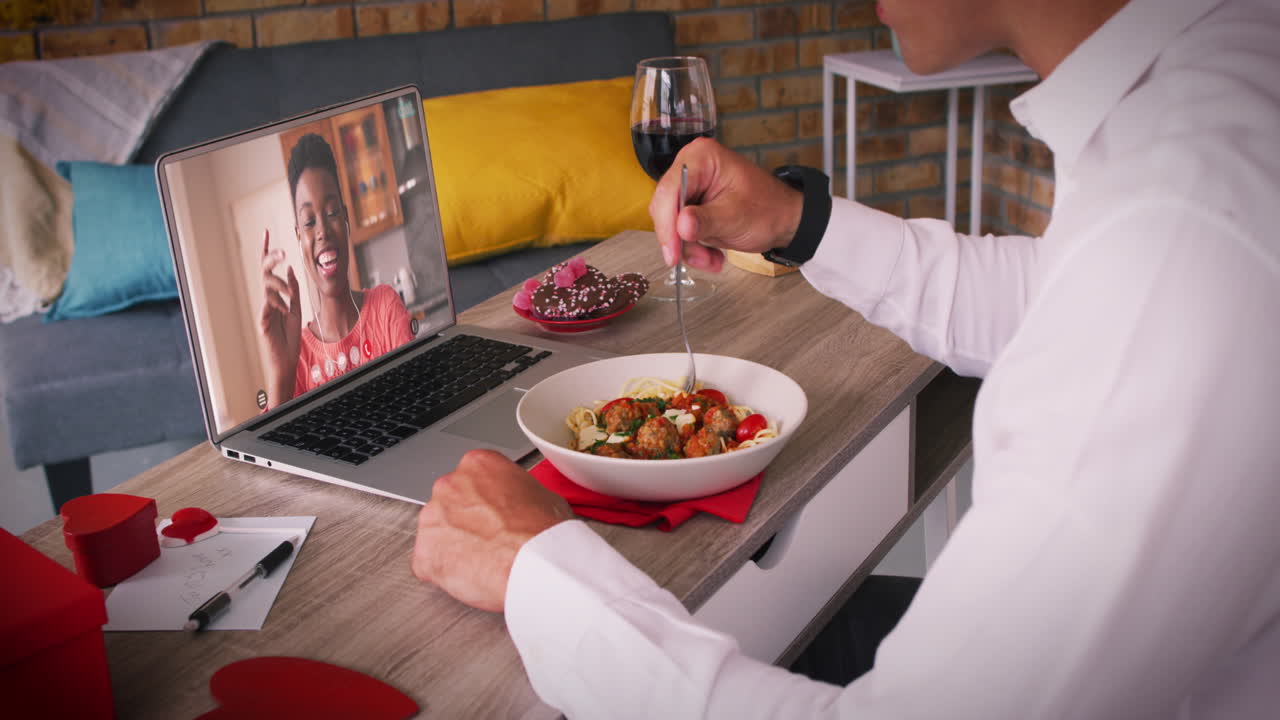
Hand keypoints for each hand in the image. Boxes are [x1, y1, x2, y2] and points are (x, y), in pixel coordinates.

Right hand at [258, 229, 300, 406]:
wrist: (286, 357)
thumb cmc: (289, 334)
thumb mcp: (296, 307)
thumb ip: (293, 288)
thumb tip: (289, 268)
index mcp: (274, 294)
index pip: (268, 268)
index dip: (267, 250)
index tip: (266, 232)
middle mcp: (266, 300)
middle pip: (264, 273)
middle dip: (272, 259)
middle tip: (283, 253)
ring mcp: (263, 311)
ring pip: (266, 288)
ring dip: (281, 289)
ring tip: (291, 300)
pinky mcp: (263, 323)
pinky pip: (266, 309)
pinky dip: (276, 306)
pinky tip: (283, 309)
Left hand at [412, 449, 573, 611]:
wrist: (536, 563)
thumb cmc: (543, 532)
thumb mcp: (540, 493)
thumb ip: (514, 492)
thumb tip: (518, 504)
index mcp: (478, 464)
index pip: (471, 479)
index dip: (485, 501)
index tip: (494, 514)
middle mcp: (450, 485)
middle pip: (450, 503)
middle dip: (465, 521)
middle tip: (489, 538)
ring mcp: (433, 517)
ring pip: (437, 532)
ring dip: (453, 545)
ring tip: (482, 560)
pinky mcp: (424, 551)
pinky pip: (428, 562)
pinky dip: (444, 571)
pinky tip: (469, 574)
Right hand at [649, 137, 804, 271]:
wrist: (784, 220)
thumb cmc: (768, 209)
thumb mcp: (736, 216)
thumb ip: (706, 220)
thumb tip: (681, 226)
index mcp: (701, 157)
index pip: (669, 190)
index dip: (667, 223)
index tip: (672, 252)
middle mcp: (691, 167)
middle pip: (665, 207)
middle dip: (680, 239)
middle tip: (699, 259)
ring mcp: (690, 186)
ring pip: (671, 223)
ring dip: (689, 247)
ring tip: (713, 259)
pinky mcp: (692, 205)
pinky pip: (679, 230)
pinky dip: (693, 247)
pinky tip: (713, 255)